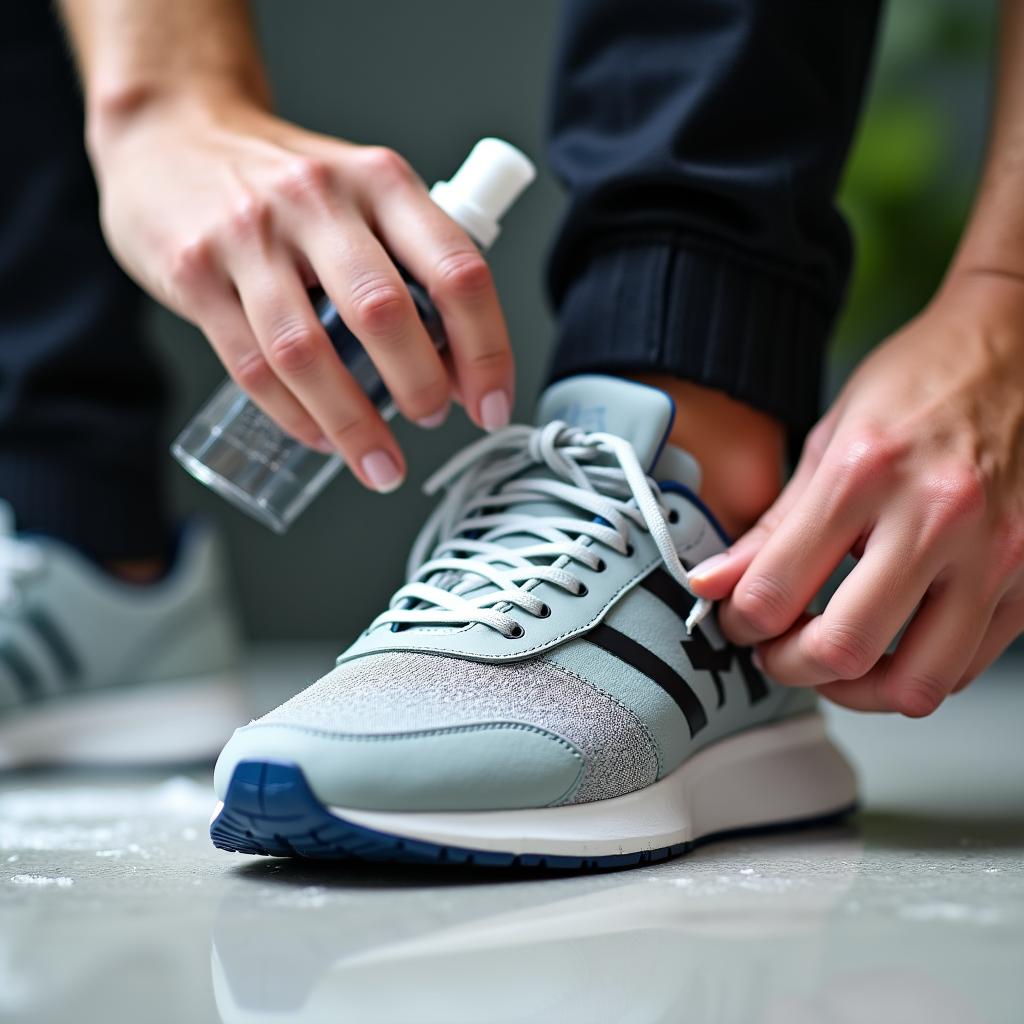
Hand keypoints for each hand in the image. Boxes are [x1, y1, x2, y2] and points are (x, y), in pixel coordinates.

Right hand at [89, 94, 512, 491]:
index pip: (457, 270)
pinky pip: (251, 365)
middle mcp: (317, 200)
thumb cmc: (283, 184)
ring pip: (308, 352)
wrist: (167, 135)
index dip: (486, 350)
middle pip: (384, 312)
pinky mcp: (194, 272)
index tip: (492, 405)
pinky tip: (320, 437)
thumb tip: (461, 366)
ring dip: (353, 424)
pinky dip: (294, 416)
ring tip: (381, 463)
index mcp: (380, 181)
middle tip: (430, 420)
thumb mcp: (363, 195)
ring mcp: (249, 235)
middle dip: (420, 387)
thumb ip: (412, 263)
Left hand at [690, 272, 1023, 715]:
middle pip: (843, 651)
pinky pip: (964, 666)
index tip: (736, 621)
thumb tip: (714, 583)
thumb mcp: (829, 439)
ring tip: (831, 659)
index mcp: (865, 472)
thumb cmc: (922, 381)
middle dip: (788, 667)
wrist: (1020, 344)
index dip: (738, 623)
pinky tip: (890, 641)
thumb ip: (771, 525)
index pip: (775, 590)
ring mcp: (996, 552)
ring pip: (915, 683)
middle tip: (775, 651)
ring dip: (855, 689)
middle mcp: (936, 516)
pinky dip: (914, 672)